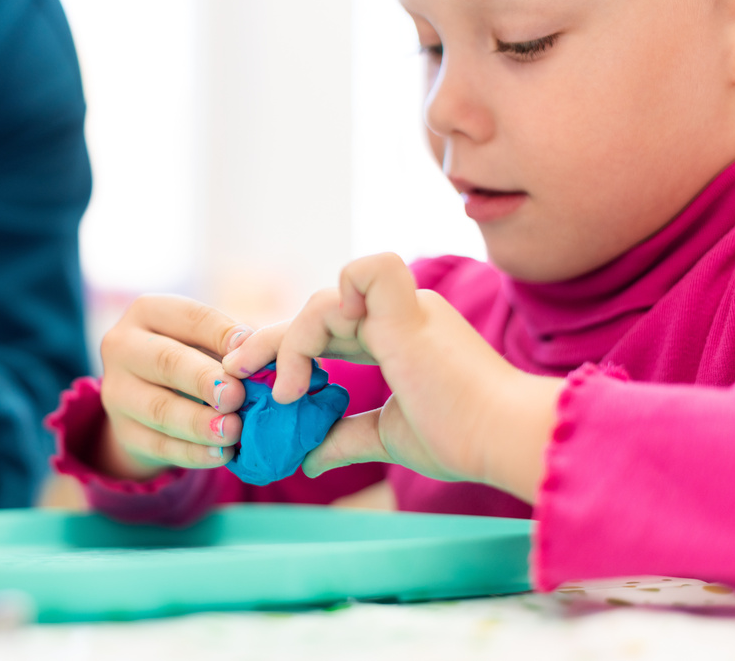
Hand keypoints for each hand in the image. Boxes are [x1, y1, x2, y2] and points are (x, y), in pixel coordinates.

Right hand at [96, 295, 253, 479]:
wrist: (152, 401)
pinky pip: (159, 445)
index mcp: (147, 312)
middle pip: (166, 361)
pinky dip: (193, 452)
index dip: (220, 333)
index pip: (188, 318)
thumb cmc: (194, 358)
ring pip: (159, 409)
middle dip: (203, 380)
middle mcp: (122, 347)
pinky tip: (221, 454)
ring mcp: (117, 392)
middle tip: (236, 396)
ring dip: (199, 423)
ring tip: (232, 430)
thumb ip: (232, 343)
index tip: (250, 347)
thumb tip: (260, 353)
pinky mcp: (124, 432)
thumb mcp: (208, 340)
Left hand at [223, 253, 561, 501]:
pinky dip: (327, 307)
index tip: (256, 386)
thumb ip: (346, 438)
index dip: (286, 352)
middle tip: (231, 373)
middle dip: (265, 342)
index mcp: (397, 337)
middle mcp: (398, 314)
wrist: (502, 440)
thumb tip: (308, 460)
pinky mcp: (405, 312)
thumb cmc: (462, 438)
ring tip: (284, 396)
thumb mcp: (387, 437)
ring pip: (321, 302)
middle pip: (314, 313)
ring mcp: (403, 307)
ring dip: (288, 347)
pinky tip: (310, 361)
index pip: (326, 332)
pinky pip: (360, 274)